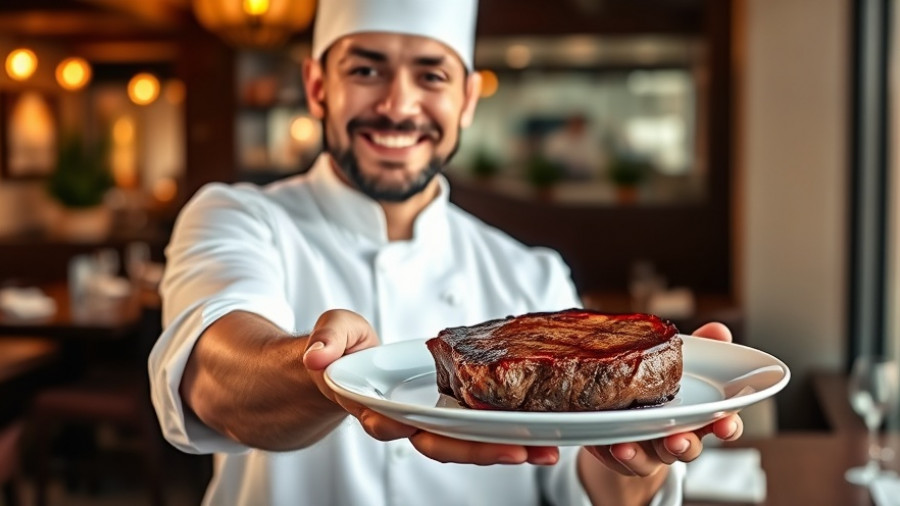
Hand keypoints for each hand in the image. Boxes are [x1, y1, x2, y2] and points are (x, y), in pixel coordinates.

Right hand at [302, 310, 559, 465]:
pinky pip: (477, 423)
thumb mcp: (332, 333)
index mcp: (373, 405)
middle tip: (527, 452)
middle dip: (483, 451)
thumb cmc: (341, 346)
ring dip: (506, 447)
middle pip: (443, 443)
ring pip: (466, 439)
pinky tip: (541, 430)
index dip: (432, 434)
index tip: (457, 436)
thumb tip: (317, 358)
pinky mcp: (448, 408)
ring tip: (549, 449)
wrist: (345, 362)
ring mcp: (428, 417)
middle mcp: (405, 420)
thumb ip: (326, 342)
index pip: (397, 425)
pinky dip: (507, 430)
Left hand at [582, 322, 743, 477]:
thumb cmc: (660, 385)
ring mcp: (652, 449)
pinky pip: (625, 460)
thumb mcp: (678, 363)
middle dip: (686, 445)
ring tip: (631, 446)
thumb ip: (702, 348)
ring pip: (657, 458)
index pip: (723, 423)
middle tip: (678, 439)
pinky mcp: (626, 455)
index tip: (726, 425)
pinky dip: (622, 455)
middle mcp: (678, 434)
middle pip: (690, 446)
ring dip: (646, 454)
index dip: (729, 426)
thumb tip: (718, 331)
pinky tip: (616, 445)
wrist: (624, 413)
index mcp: (698, 413)